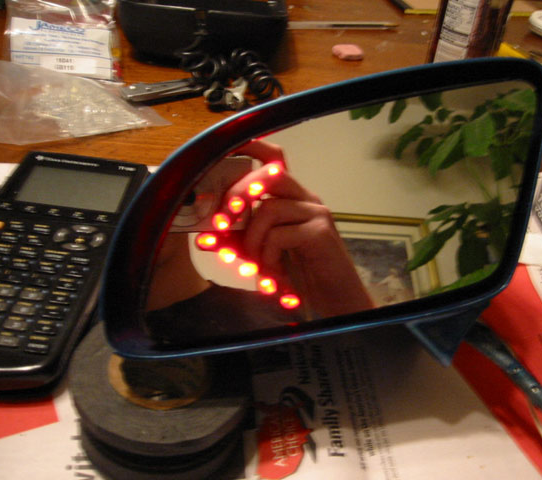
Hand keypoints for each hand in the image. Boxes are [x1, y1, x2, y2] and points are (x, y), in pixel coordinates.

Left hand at [219, 141, 374, 316]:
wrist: (336, 301)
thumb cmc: (301, 277)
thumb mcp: (263, 255)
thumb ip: (239, 242)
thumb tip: (205, 237)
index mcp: (293, 198)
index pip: (275, 159)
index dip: (253, 147)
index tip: (229, 146)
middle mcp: (306, 199)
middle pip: (270, 174)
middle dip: (238, 196)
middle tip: (220, 225)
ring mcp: (316, 214)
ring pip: (268, 209)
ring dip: (251, 242)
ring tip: (256, 267)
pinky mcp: (320, 233)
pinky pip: (279, 235)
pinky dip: (267, 257)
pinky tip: (273, 277)